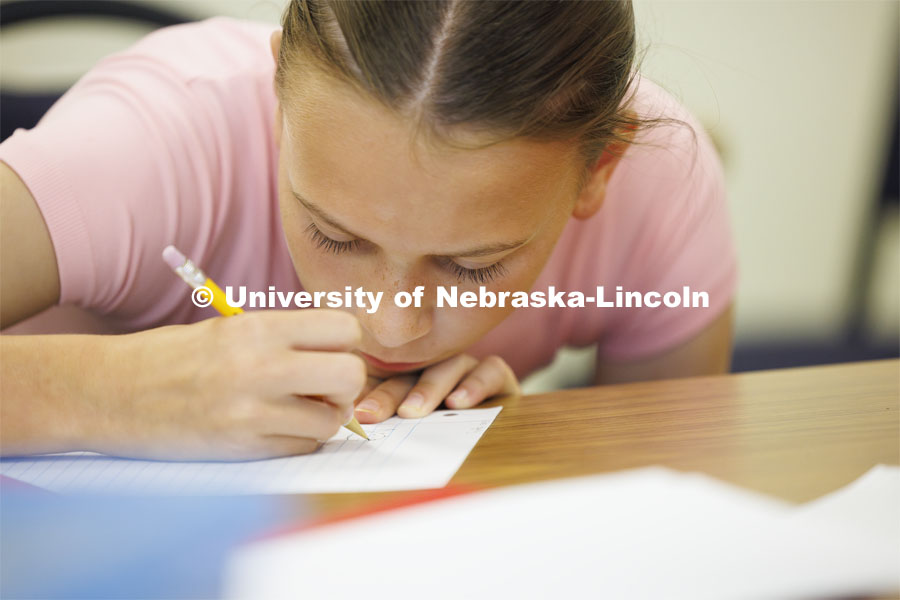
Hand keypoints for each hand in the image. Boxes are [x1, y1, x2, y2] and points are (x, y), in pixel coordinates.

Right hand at [90, 310, 366, 460]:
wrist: (109, 393)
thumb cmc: (172, 357)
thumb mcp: (230, 330)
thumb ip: (285, 339)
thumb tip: (343, 356)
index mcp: (257, 327)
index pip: (344, 328)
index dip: (346, 343)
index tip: (331, 352)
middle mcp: (260, 366)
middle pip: (350, 375)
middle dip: (345, 384)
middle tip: (323, 387)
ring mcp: (252, 412)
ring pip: (332, 421)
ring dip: (322, 418)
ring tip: (295, 410)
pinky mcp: (243, 449)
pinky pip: (303, 447)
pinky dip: (297, 441)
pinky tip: (271, 429)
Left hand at [353, 354, 518, 422]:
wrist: (497, 438)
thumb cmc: (440, 434)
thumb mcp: (406, 431)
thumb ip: (380, 422)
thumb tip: (348, 431)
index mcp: (405, 374)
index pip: (382, 377)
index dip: (368, 395)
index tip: (355, 416)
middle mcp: (433, 365)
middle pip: (409, 373)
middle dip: (389, 395)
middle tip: (373, 414)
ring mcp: (464, 368)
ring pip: (446, 368)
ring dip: (428, 389)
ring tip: (413, 411)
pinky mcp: (496, 374)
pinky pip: (489, 369)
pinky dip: (475, 384)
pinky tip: (459, 402)